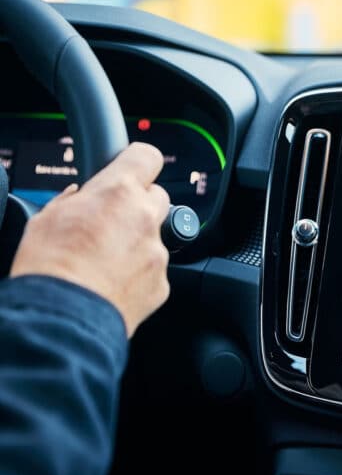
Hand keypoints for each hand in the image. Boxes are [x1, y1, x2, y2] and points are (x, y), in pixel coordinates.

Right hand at [10, 143, 170, 336]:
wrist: (63, 318)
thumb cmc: (50, 268)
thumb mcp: (45, 219)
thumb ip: (71, 201)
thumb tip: (77, 197)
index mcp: (118, 192)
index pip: (147, 156)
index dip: (139, 162)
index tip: (133, 169)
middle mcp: (145, 218)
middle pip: (158, 197)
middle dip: (139, 205)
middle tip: (112, 221)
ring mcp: (157, 252)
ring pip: (154, 237)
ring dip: (136, 244)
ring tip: (104, 262)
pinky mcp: (162, 283)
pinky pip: (154, 271)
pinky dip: (139, 275)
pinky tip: (113, 284)